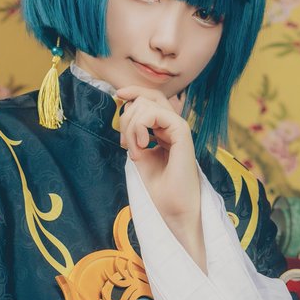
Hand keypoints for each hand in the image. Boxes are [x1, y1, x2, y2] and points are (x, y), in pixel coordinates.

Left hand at [116, 87, 200, 225]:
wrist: (174, 207)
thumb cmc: (159, 188)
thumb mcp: (140, 155)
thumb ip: (134, 134)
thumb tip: (125, 113)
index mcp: (165, 130)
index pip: (150, 99)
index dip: (133, 92)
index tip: (117, 95)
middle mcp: (173, 126)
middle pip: (147, 97)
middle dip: (126, 116)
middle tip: (125, 144)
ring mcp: (178, 128)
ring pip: (147, 103)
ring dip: (131, 126)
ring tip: (135, 150)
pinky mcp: (182, 131)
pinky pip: (154, 113)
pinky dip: (140, 127)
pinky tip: (142, 146)